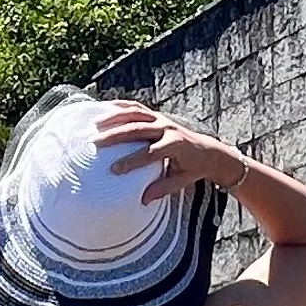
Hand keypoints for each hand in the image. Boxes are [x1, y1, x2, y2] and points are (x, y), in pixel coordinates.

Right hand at [100, 103, 235, 206]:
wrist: (209, 150)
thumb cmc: (194, 168)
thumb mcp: (182, 180)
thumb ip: (163, 188)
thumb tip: (142, 200)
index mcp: (175, 144)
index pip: (149, 153)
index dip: (131, 161)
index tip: (113, 169)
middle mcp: (168, 128)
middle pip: (137, 129)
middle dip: (115, 135)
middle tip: (96, 142)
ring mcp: (162, 119)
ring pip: (136, 114)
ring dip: (114, 117)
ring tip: (96, 124)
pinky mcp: (158, 115)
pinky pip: (138, 107)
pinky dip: (121, 106)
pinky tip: (105, 108)